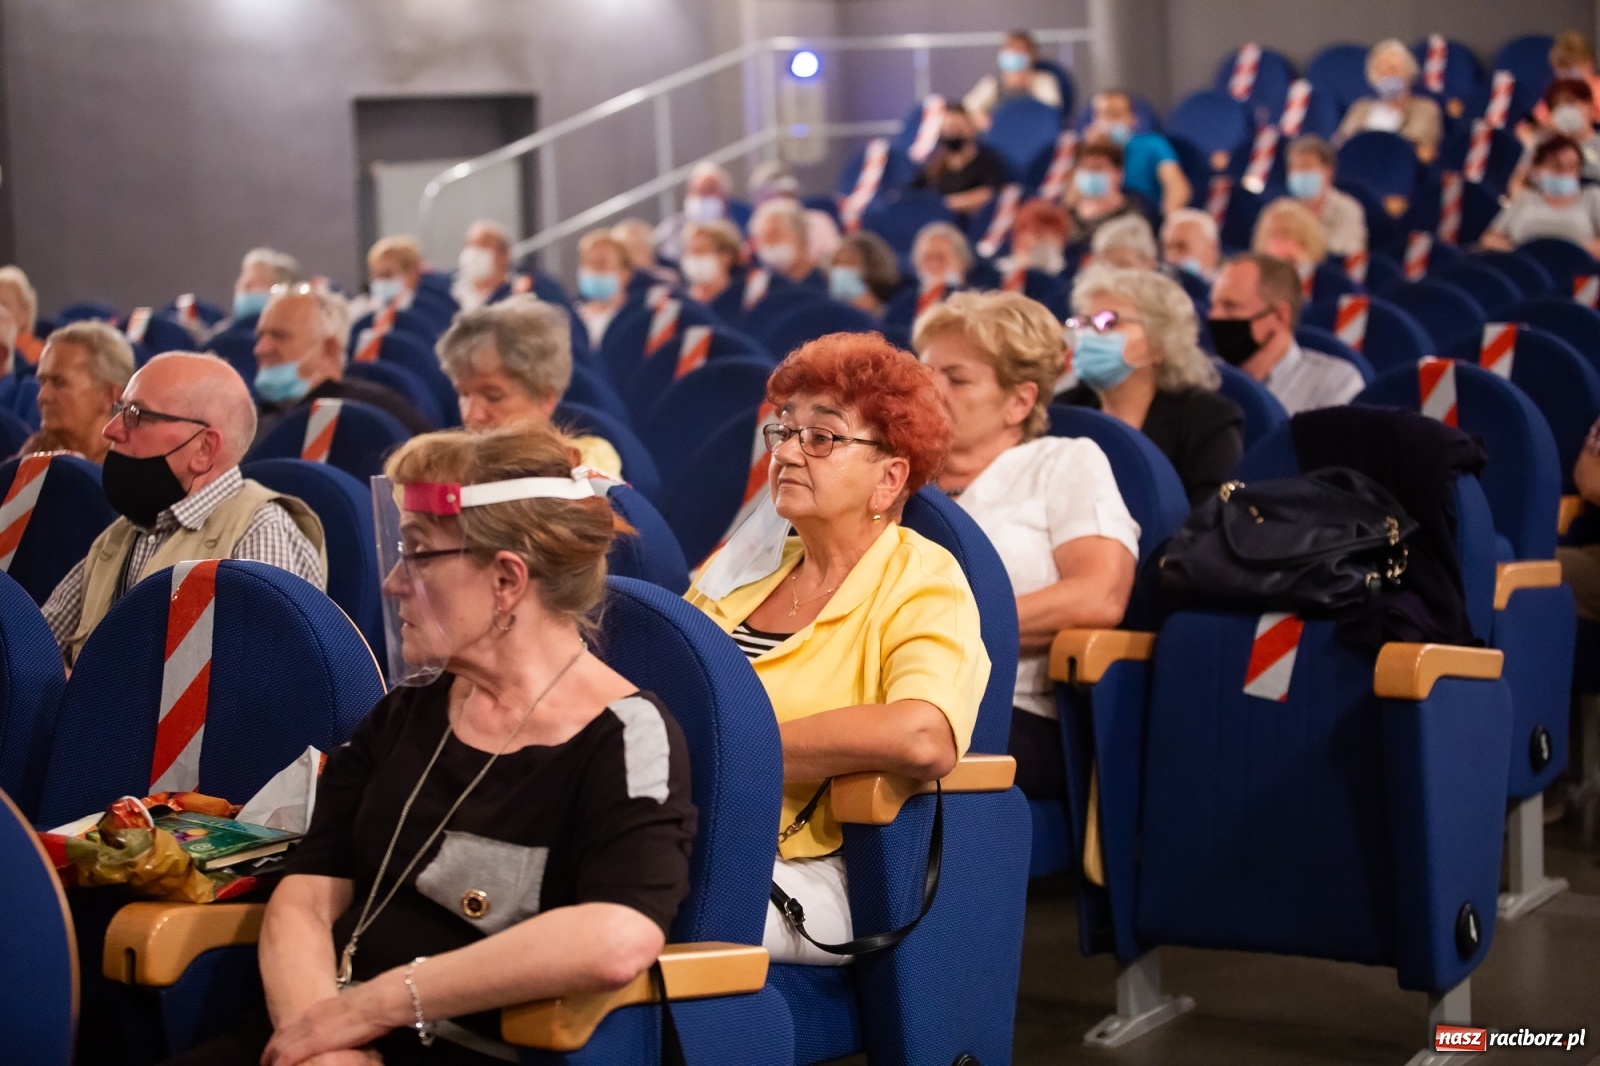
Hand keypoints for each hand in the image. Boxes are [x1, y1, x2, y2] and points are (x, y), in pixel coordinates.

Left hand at [261, 980, 401, 1065]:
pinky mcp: (313, 1041)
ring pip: (280, 1047)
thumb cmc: (371, 1007)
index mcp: (318, 1010)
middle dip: (270, 1052)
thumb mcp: (350, 1012)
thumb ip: (339, 1022)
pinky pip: (287, 1057)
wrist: (375, 1003)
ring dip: (272, 1059)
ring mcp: (309, 1029)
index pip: (290, 1027)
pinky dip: (281, 1064)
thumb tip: (342, 1031)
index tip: (274, 1052)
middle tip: (265, 1063)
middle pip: (280, 1037)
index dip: (279, 1041)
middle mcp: (308, 1018)